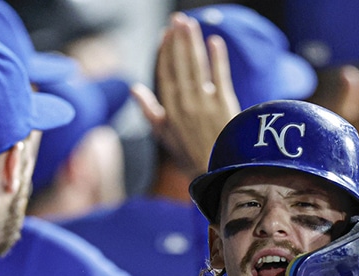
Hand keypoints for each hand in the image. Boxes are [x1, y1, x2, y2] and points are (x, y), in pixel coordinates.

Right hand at [132, 13, 240, 175]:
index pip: (165, 73)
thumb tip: (134, 89)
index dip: (165, 52)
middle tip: (178, 19)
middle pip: (180, 64)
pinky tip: (214, 41)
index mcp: (168, 109)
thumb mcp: (164, 135)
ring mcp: (204, 103)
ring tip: (190, 23)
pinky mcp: (224, 105)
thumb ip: (149, 111)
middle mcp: (184, 103)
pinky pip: (219, 76)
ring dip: (193, 43)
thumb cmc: (190, 155)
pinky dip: (217, 58)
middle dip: (178, 40)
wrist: (217, 172)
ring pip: (196, 66)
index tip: (165, 34)